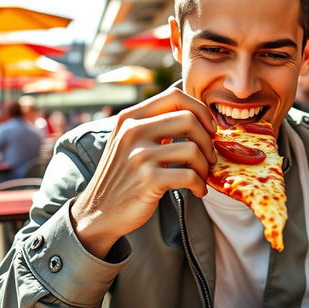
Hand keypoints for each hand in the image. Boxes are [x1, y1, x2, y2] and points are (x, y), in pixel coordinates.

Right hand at [70, 88, 215, 258]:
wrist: (99, 211)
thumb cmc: (124, 175)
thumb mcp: (130, 140)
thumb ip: (154, 123)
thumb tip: (195, 112)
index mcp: (130, 117)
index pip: (175, 96)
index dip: (200, 109)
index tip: (208, 128)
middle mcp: (133, 131)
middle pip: (189, 119)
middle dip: (207, 140)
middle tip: (209, 156)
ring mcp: (140, 155)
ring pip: (193, 149)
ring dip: (205, 166)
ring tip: (201, 176)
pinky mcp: (149, 179)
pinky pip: (190, 176)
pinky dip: (200, 184)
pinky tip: (197, 190)